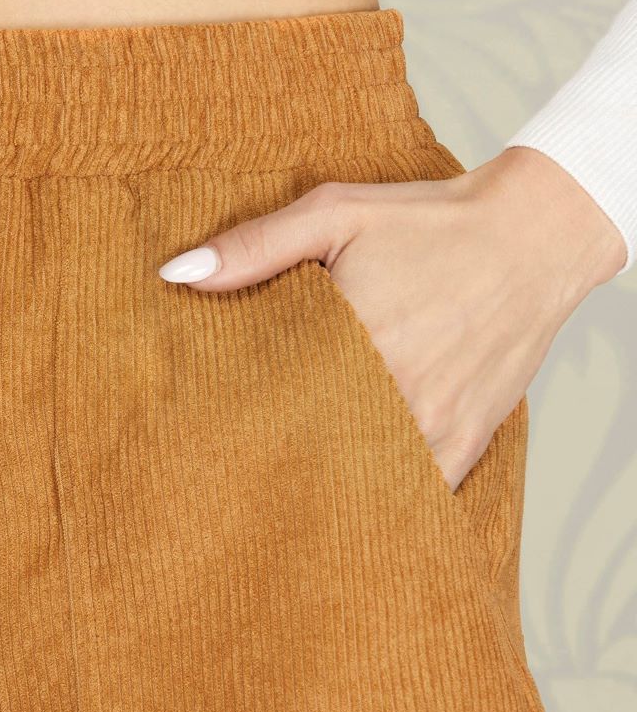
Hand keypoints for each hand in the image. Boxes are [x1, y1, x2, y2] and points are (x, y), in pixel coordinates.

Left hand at [158, 147, 625, 492]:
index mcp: (350, 339)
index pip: (270, 404)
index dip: (236, 425)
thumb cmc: (431, 223)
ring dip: (328, 485)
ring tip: (290, 492)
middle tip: (237, 474)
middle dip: (276, 462)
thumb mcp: (337, 212)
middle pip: (311, 451)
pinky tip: (355, 499)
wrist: (535, 238)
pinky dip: (384, 497)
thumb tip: (176, 274)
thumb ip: (255, 246)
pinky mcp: (465, 440)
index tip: (208, 438)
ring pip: (361, 481)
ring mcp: (432, 423)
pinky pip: (415, 492)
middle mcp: (392, 391)